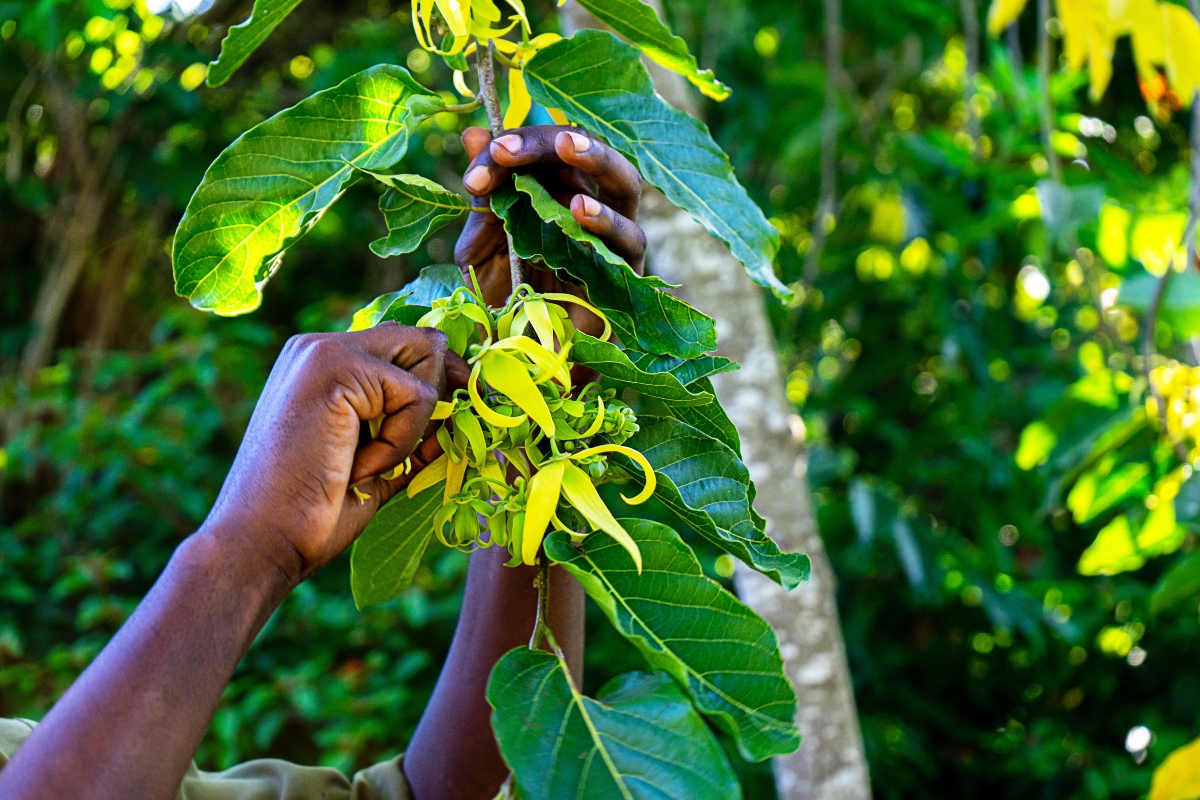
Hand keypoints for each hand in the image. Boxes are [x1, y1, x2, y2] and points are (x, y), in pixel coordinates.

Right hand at [201, 324, 467, 583]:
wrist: (262, 541)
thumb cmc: (313, 513)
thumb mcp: (376, 463)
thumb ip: (409, 434)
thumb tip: (457, 418)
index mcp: (324, 365)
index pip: (406, 347)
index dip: (438, 385)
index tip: (440, 435)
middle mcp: (321, 347)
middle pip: (425, 340)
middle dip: (443, 392)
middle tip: (423, 448)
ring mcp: (325, 351)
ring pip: (428, 358)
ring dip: (419, 423)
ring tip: (373, 464)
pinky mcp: (336, 367)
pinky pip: (416, 394)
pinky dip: (403, 441)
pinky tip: (360, 467)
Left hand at [454, 125, 646, 337]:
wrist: (522, 363)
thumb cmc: (507, 301)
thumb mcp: (481, 245)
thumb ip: (485, 195)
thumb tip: (476, 129)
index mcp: (555, 193)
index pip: (544, 151)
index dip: (513, 147)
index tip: (480, 161)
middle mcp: (591, 207)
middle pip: (586, 155)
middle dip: (547, 142)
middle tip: (506, 148)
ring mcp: (613, 238)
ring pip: (624, 184)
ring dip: (597, 159)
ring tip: (568, 146)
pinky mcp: (628, 274)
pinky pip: (628, 239)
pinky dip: (607, 221)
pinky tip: (581, 210)